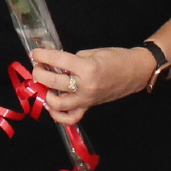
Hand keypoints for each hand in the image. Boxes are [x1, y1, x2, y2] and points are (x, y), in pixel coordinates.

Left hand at [28, 46, 151, 124]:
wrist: (135, 72)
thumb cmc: (116, 58)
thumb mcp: (92, 53)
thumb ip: (72, 59)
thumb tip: (53, 61)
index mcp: (87, 68)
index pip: (58, 61)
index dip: (43, 55)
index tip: (34, 53)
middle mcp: (85, 86)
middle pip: (54, 82)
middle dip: (39, 73)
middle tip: (37, 66)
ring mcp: (87, 99)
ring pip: (58, 104)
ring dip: (46, 94)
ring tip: (44, 84)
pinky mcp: (89, 106)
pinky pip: (71, 117)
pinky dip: (58, 115)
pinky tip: (52, 105)